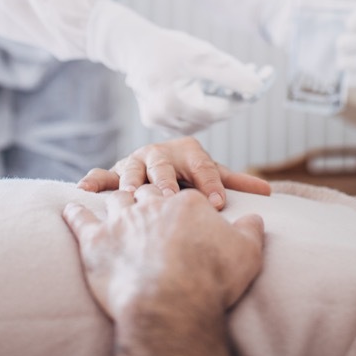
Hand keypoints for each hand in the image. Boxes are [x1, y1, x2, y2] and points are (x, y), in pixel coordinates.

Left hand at [62, 186, 265, 319]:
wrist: (172, 302)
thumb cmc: (213, 279)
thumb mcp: (247, 252)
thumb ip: (251, 231)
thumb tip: (256, 218)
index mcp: (187, 202)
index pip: (184, 194)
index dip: (185, 202)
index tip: (185, 211)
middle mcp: (152, 205)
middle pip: (148, 191)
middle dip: (148, 193)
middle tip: (148, 197)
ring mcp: (121, 221)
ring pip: (115, 199)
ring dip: (114, 198)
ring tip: (112, 198)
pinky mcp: (95, 242)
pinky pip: (80, 219)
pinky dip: (75, 211)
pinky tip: (72, 204)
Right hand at [77, 136, 270, 209]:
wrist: (159, 168)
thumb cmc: (189, 177)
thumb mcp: (212, 176)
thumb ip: (235, 182)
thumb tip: (269, 192)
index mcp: (188, 152)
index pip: (203, 166)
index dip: (210, 184)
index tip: (218, 204)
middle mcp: (160, 153)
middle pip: (164, 165)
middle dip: (167, 180)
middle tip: (170, 196)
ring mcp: (136, 162)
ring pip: (132, 168)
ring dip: (131, 180)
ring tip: (131, 194)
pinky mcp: (114, 173)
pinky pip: (102, 175)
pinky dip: (94, 181)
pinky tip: (85, 190)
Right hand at [88, 0, 267, 132]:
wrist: (133, 46)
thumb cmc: (166, 46)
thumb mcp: (200, 55)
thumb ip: (230, 72)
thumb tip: (258, 87)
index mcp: (168, 103)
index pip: (216, 111)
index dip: (241, 99)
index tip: (261, 84)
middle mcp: (160, 119)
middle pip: (211, 117)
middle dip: (235, 99)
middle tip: (257, 79)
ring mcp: (157, 122)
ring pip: (202, 120)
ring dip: (222, 103)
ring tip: (240, 82)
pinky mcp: (158, 121)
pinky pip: (191, 118)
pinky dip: (206, 106)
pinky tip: (218, 90)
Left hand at [265, 0, 355, 87]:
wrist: (291, 28)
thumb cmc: (296, 15)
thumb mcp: (290, 11)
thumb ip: (289, 17)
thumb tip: (286, 32)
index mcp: (347, 12)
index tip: (349, 24)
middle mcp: (355, 31)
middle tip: (339, 44)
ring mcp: (352, 51)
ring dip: (355, 61)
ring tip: (339, 64)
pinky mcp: (347, 68)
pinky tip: (346, 80)